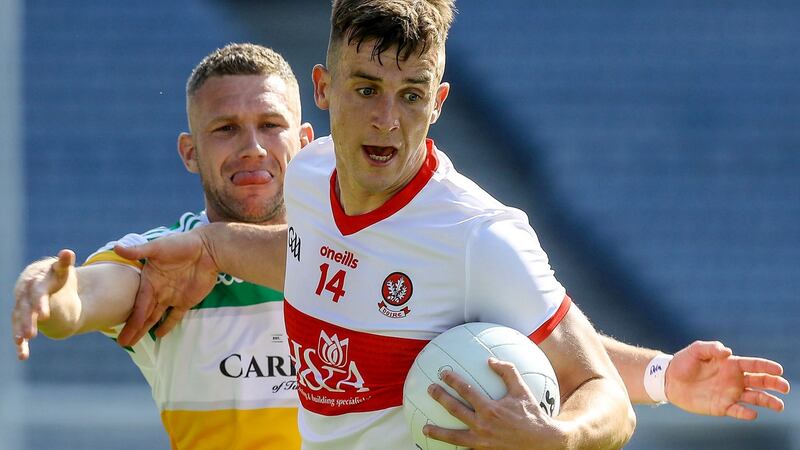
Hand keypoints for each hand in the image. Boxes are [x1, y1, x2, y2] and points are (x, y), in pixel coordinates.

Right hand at [12, 249, 74, 359]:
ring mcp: (21, 306)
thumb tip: (67, 253)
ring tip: (23, 342)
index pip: (37, 293)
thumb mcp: (60, 268)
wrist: (42, 277)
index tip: (44, 315)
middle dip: (29, 320)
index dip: (40, 303)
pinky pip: (19, 330)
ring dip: (20, 331)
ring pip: (19, 319)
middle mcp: (24, 294)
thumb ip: (64, 263)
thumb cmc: (55, 273)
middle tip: (33, 333)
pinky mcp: (21, 317)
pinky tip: (22, 356)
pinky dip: (20, 344)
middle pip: (25, 308)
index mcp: (35, 281)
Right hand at [113, 230, 218, 345]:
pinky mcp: (187, 300)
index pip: (138, 305)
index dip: (131, 320)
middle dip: (134, 328)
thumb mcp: (158, 247)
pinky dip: (168, 325)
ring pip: (156, 317)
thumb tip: (116, 247)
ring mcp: (172, 296)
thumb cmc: (181, 244)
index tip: (121, 334)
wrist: (208, 248)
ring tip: (135, 343)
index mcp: (149, 280)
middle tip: (123, 344)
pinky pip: (175, 316)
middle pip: (144, 313)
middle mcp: (158, 290)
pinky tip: (159, 335)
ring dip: (146, 329)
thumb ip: (138, 251)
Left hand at [425, 358, 566, 449]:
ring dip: (438, 432)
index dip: (453, 380)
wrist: (543, 443)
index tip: (443, 373)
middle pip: (454, 410)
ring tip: (425, 428)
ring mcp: (482, 441)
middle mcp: (483, 425)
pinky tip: (445, 447)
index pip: (466, 391)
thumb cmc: (533, 415)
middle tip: (430, 390)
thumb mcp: (522, 390)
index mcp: (490, 408)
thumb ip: (508, 372)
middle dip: (440, 398)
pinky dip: (453, 448)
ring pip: (454, 436)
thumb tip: (491, 360)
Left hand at [665, 340, 789, 419]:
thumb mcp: (695, 350)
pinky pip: (737, 411)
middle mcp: (734, 379)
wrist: (669, 380)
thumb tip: (728, 352)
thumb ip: (711, 348)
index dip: (767, 367)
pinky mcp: (722, 407)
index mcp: (731, 364)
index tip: (779, 370)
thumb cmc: (684, 362)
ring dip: (767, 401)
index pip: (753, 365)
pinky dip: (745, 413)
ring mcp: (730, 394)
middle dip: (774, 384)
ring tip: (779, 405)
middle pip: (760, 382)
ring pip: (754, 398)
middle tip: (785, 387)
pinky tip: (751, 413)